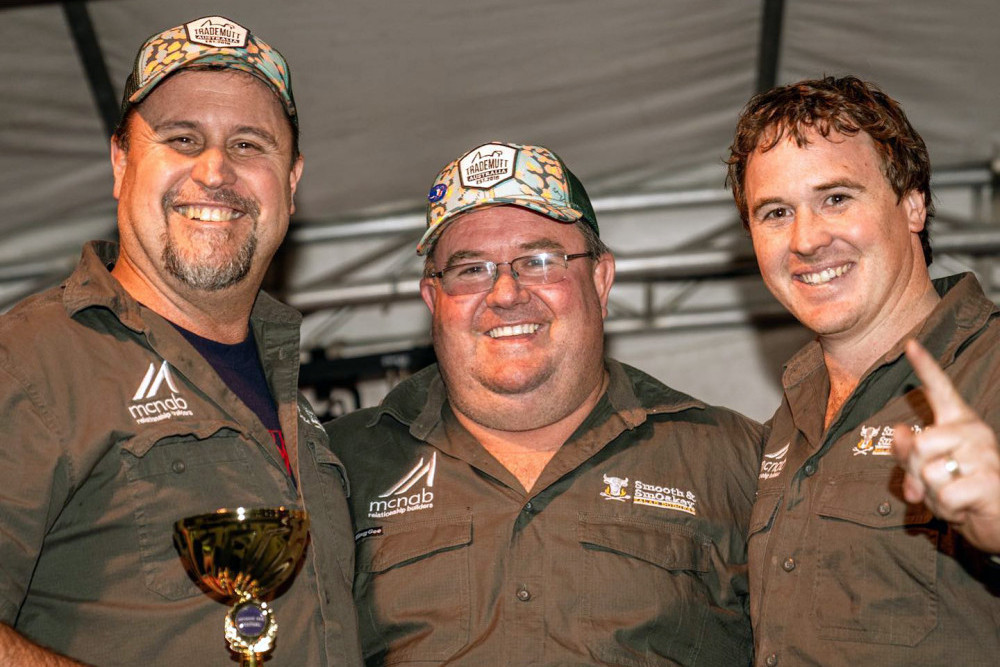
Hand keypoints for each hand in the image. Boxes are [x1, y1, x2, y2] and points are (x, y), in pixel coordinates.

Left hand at [892, 339, 999, 552]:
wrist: (995, 521)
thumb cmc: (956, 489)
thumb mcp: (924, 470)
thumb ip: (908, 451)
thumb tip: (901, 431)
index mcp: (957, 423)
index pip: (940, 390)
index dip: (925, 366)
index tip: (910, 343)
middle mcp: (974, 432)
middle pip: (920, 445)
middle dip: (916, 471)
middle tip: (936, 482)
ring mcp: (985, 455)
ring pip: (930, 472)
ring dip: (932, 493)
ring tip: (952, 494)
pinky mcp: (991, 482)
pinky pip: (946, 495)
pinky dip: (947, 509)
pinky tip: (964, 508)